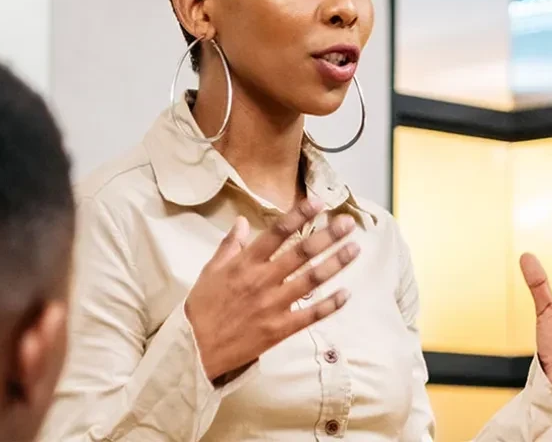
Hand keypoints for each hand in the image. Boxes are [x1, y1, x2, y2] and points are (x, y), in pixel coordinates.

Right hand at [186, 199, 358, 381]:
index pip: (277, 232)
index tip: (318, 202)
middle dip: (328, 236)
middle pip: (301, 253)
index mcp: (245, 263)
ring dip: (335, 264)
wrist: (196, 349)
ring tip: (355, 249)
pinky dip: (330, 305)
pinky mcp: (279, 329)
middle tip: (347, 223)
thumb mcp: (210, 270)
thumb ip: (229, 245)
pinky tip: (346, 293)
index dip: (299, 215)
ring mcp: (273, 305)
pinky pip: (310, 315)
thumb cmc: (202, 307)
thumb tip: (240, 220)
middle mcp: (262, 280)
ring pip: (311, 280)